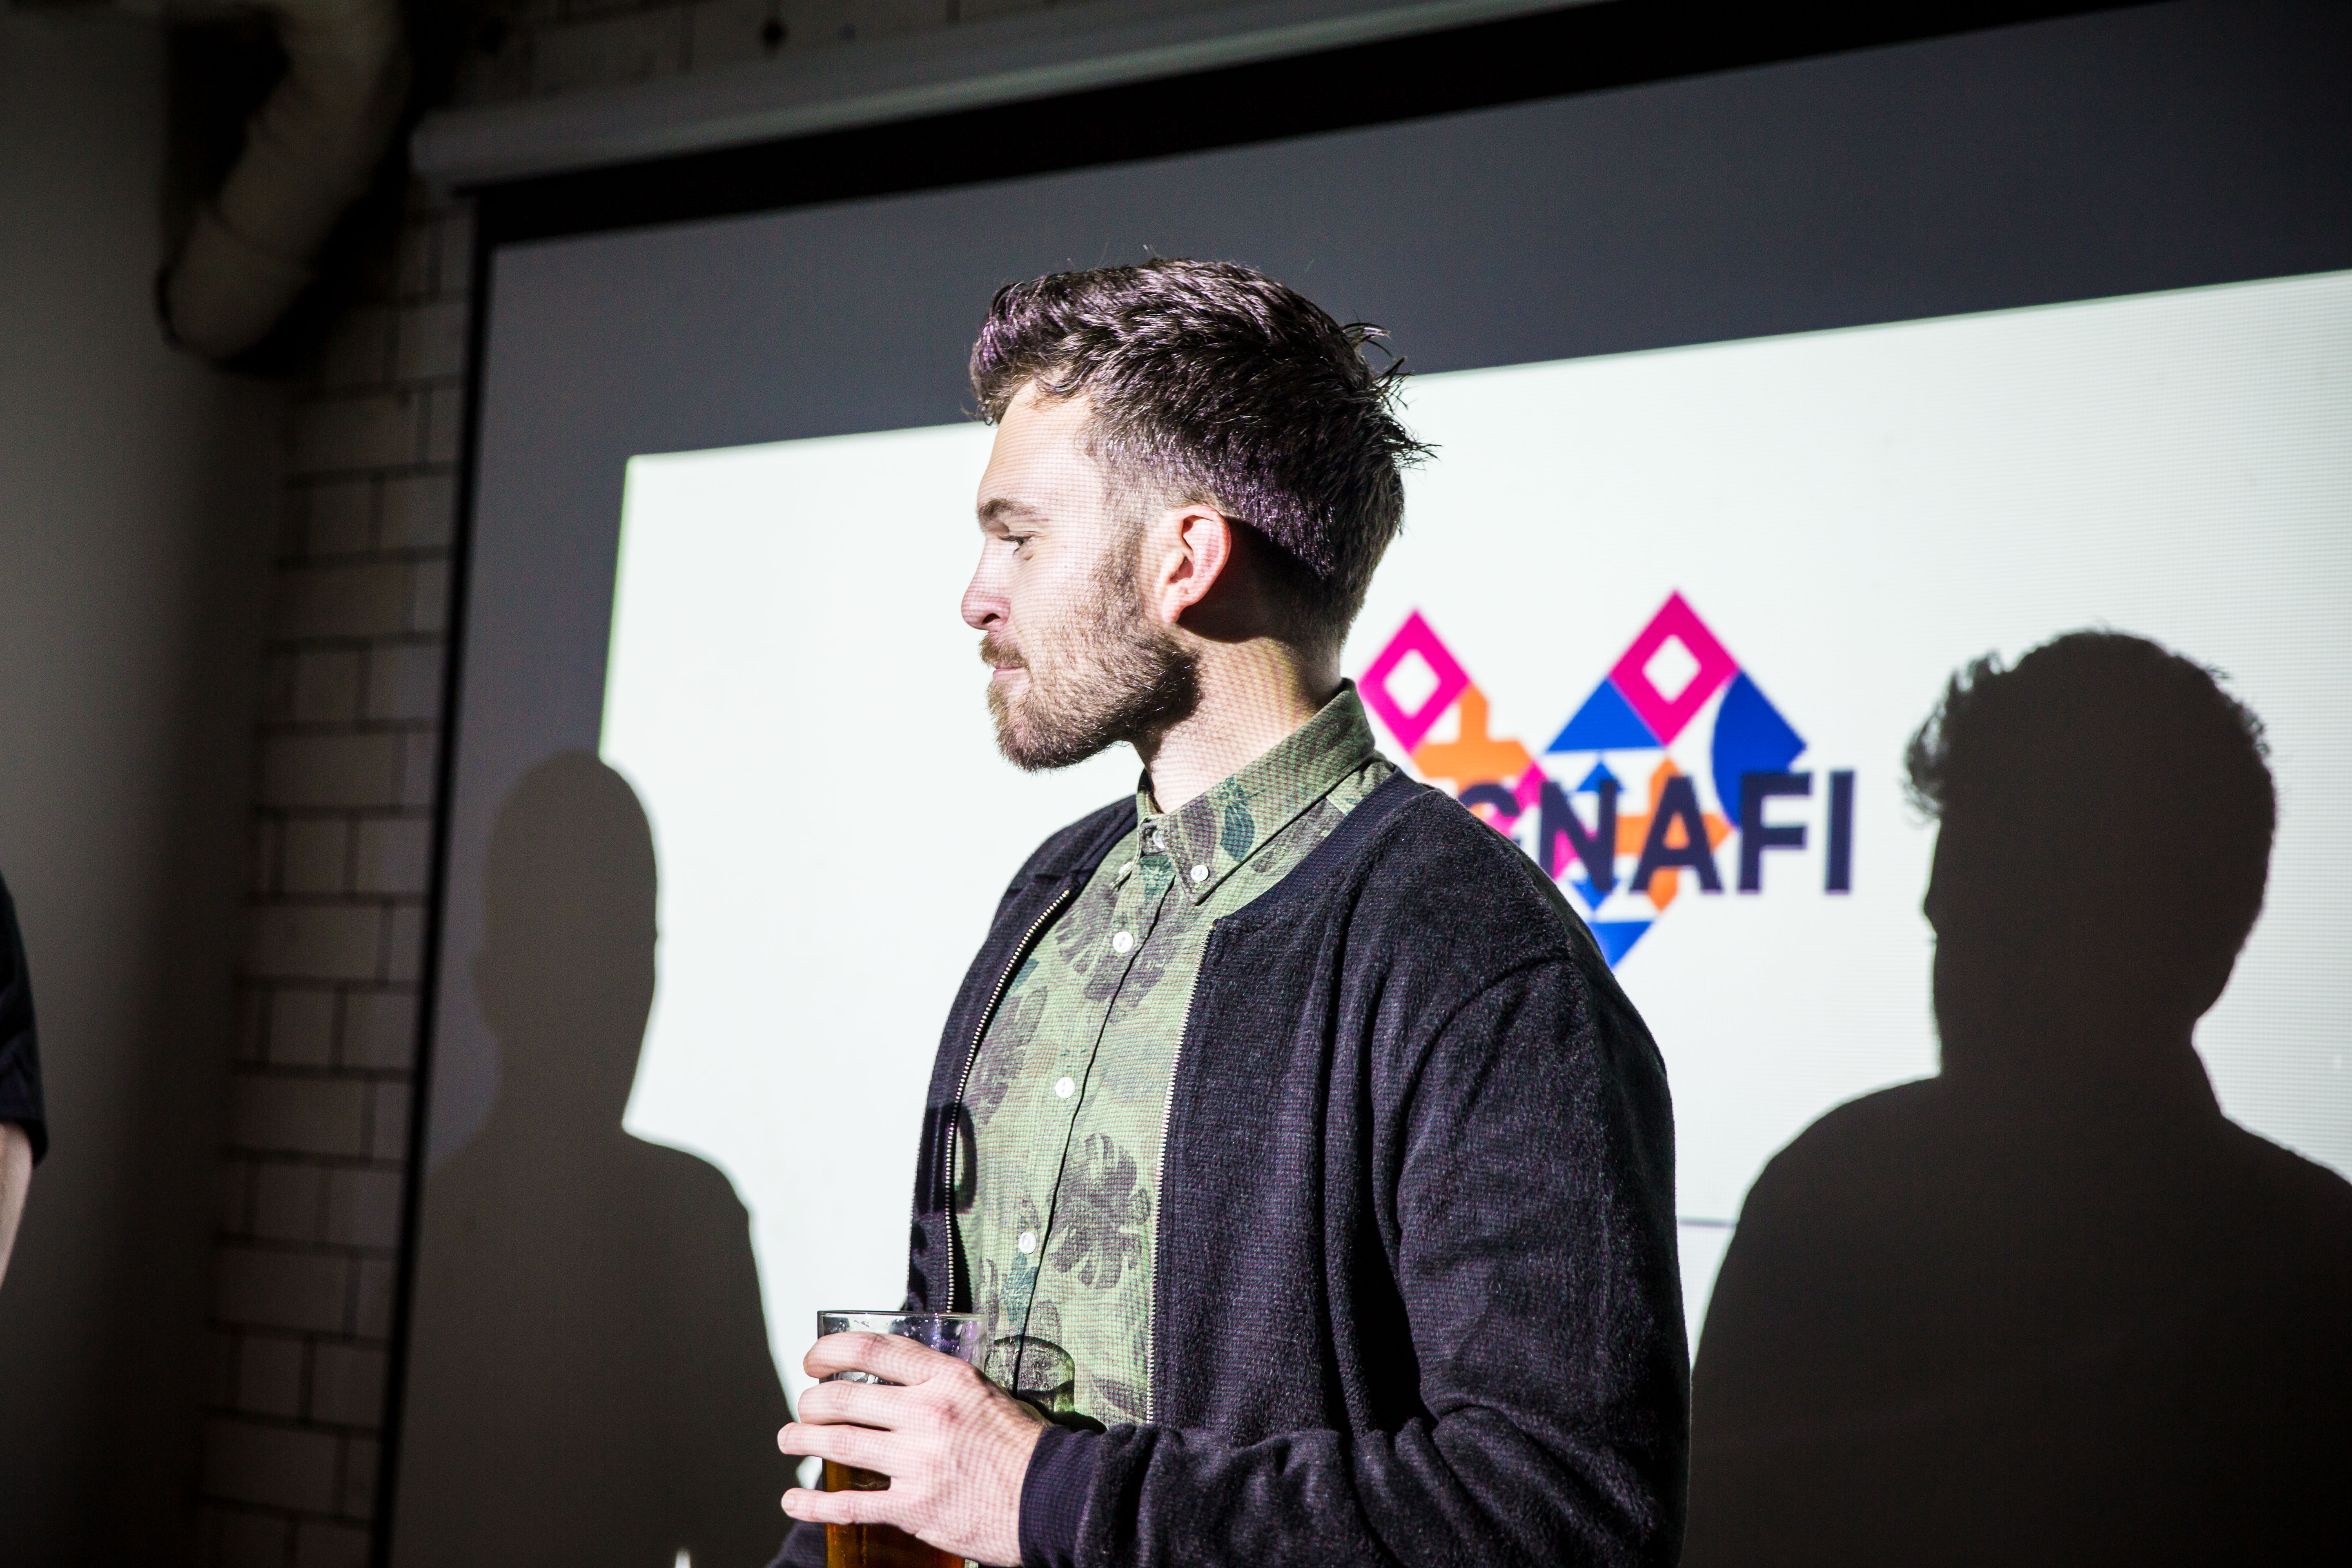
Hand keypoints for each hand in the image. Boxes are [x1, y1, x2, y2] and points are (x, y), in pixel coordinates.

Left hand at [778, 1331, 1048, 1566]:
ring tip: (789, 1439)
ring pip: (838, 1445)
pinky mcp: (914, 1507)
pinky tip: (794, 1500)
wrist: (1050, 1497)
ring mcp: (919, 1463)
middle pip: (843, 1399)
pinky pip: (849, 1505)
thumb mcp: (981, 1393)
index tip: (813, 1360)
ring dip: (802, 1441)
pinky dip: (813, 1503)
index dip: (829, 1351)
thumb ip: (936, 1383)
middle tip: (804, 1409)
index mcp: (946, 1379)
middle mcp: (928, 1415)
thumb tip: (893, 1379)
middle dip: (810, 1403)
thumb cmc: (1019, 1445)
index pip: (871, 1351)